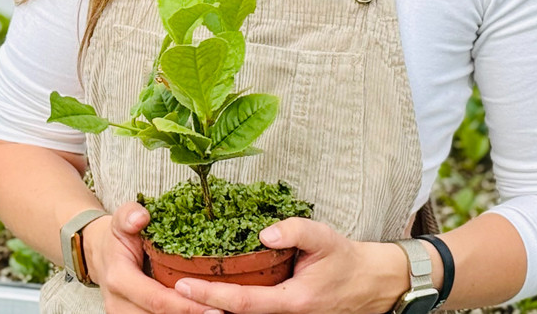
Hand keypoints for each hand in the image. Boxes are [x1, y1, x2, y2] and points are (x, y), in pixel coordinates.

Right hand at [83, 200, 217, 313]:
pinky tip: (199, 311)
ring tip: (217, 312)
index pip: (156, 299)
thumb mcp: (121, 220)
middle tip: (222, 312)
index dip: (185, 305)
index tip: (214, 306)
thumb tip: (141, 217)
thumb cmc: (117, 239)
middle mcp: (119, 304)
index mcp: (119, 279)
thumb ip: (129, 215)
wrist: (100, 255)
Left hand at [170, 218, 411, 313]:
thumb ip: (296, 231)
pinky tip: (207, 289)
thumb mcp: (326, 238)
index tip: (182, 285)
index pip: (241, 302)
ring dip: (211, 305)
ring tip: (178, 288)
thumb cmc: (346, 261)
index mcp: (291, 302)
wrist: (370, 284)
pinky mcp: (280, 312)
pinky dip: (226, 302)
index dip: (209, 295)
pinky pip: (249, 310)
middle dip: (200, 305)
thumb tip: (265, 231)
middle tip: (166, 289)